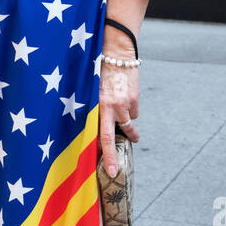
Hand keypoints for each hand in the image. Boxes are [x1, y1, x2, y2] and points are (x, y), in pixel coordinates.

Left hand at [98, 40, 139, 177]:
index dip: (105, 155)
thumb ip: (94, 109)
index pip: (101, 136)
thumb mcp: (91, 91)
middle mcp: (111, 107)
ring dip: (128, 129)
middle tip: (116, 172)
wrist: (117, 52)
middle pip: (114, 137)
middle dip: (114, 157)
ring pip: (128, 124)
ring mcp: (125, 104)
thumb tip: (95, 129)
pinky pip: (133, 112)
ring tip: (131, 134)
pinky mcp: (134, 98)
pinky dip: (130, 110)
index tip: (109, 171)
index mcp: (97, 106)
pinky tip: (124, 98)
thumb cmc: (98, 71)